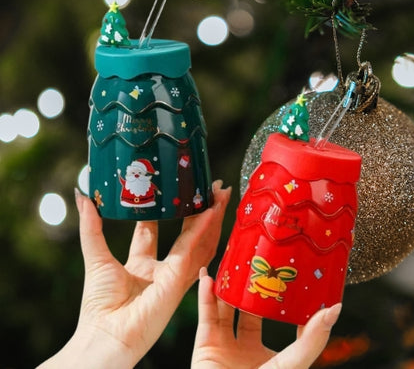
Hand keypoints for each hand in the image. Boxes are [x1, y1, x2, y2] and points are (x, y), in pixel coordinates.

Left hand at [39, 180, 230, 368]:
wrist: (104, 337)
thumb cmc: (98, 307)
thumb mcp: (96, 256)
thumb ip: (91, 226)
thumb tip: (82, 195)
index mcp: (142, 265)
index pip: (157, 231)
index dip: (167, 211)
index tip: (174, 189)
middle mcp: (164, 269)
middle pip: (189, 233)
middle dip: (202, 210)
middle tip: (213, 188)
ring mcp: (176, 275)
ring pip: (200, 241)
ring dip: (212, 217)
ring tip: (221, 194)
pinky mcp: (180, 280)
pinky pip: (194, 250)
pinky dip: (204, 230)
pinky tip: (211, 212)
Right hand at [191, 268, 340, 368]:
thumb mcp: (293, 364)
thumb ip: (312, 338)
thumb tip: (334, 309)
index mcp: (271, 356)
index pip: (276, 318)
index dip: (280, 295)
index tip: (287, 271)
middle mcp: (246, 350)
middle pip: (248, 309)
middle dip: (251, 286)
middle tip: (256, 260)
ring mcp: (225, 348)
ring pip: (225, 308)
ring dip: (226, 286)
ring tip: (233, 262)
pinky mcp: (204, 347)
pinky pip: (205, 316)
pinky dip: (205, 296)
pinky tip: (209, 277)